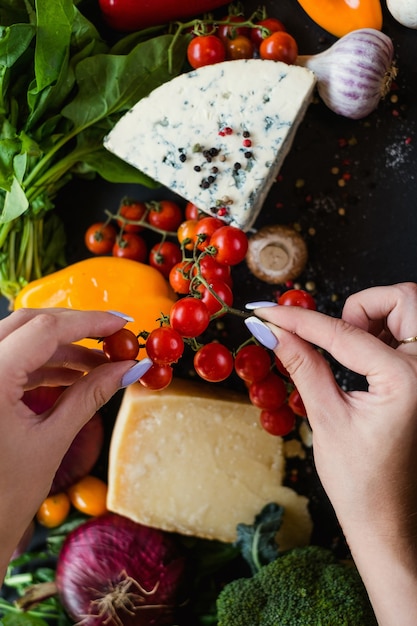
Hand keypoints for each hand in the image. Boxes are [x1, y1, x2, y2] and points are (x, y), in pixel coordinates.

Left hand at [0, 308, 150, 577]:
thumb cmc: (3, 498)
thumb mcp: (52, 440)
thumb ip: (91, 394)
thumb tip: (129, 368)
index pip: (45, 330)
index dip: (89, 322)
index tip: (122, 325)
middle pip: (28, 323)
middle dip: (75, 327)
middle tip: (113, 336)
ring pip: (18, 338)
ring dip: (60, 347)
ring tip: (100, 364)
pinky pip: (10, 360)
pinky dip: (42, 364)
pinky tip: (73, 376)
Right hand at [246, 283, 416, 624]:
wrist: (389, 521)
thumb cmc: (361, 482)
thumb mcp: (327, 419)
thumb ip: (302, 365)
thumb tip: (271, 331)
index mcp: (407, 382)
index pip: (344, 334)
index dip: (299, 320)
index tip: (269, 311)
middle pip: (403, 299)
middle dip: (361, 307)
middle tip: (334, 335)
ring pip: (410, 310)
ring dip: (375, 319)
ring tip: (349, 356)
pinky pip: (409, 334)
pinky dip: (384, 334)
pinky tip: (364, 363)